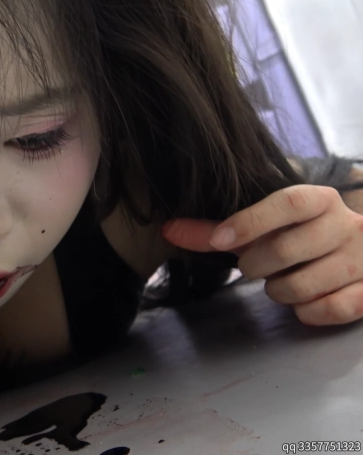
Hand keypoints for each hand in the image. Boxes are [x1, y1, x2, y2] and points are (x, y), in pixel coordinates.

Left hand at [162, 185, 362, 325]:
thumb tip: (167, 230)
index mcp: (320, 200)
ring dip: (279, 291)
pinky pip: (326, 311)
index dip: (251, 220)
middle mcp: (348, 225)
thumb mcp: (264, 227)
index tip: (220, 239)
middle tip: (256, 267)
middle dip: (256, 266)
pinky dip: (306, 312)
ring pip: (301, 286)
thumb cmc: (301, 237)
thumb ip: (215, 231)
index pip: (287, 202)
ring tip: (284, 281)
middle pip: (285, 250)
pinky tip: (306, 300)